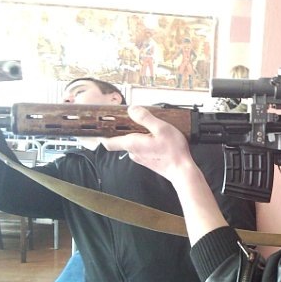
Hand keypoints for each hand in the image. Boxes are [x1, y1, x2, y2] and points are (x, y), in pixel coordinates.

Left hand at [102, 105, 227, 243]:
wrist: (182, 171)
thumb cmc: (173, 152)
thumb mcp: (161, 128)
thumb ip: (145, 118)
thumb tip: (132, 109)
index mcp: (132, 143)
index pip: (108, 141)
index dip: (102, 133)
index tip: (98, 126)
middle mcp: (133, 152)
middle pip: (122, 139)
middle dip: (126, 129)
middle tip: (135, 119)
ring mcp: (140, 158)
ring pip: (133, 144)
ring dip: (138, 135)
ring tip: (151, 128)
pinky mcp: (148, 160)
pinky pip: (142, 148)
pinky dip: (146, 142)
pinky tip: (158, 139)